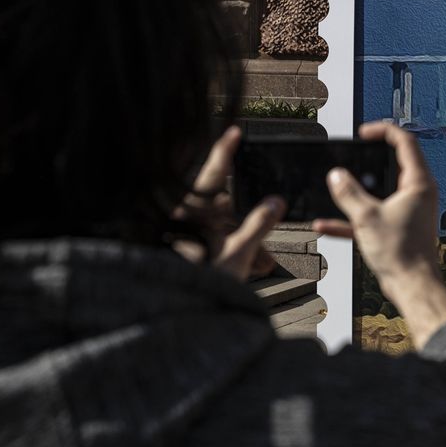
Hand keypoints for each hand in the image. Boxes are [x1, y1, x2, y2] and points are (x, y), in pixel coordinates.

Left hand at [174, 126, 285, 281]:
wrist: (170, 314)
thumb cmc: (196, 285)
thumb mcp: (235, 255)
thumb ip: (258, 226)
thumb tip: (276, 202)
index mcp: (193, 212)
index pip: (214, 173)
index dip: (225, 151)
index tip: (235, 132)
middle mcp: (187, 220)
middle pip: (224, 207)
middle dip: (250, 219)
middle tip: (268, 226)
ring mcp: (186, 236)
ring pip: (221, 229)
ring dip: (245, 242)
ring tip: (264, 265)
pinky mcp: (188, 252)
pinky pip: (214, 245)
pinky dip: (234, 253)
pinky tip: (253, 268)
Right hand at [314, 122, 445, 347]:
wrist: (412, 286)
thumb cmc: (401, 253)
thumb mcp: (366, 217)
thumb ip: (348, 193)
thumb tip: (336, 175)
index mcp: (418, 183)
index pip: (405, 143)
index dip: (383, 131)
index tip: (363, 133)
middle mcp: (417, 194)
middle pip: (392, 165)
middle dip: (367, 160)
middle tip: (350, 154)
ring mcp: (408, 211)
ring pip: (378, 192)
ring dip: (355, 192)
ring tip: (335, 187)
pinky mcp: (398, 228)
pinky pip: (372, 216)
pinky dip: (352, 218)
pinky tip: (326, 225)